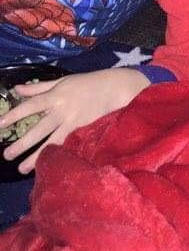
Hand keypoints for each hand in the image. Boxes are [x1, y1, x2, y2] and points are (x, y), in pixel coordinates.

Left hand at [0, 68, 149, 173]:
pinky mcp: (84, 132)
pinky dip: (56, 156)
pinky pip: (67, 146)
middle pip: (39, 129)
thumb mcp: (62, 81)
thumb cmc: (86, 83)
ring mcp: (74, 122)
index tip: (0, 124)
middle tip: (7, 155)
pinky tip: (47, 165)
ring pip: (52, 142)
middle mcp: (63, 109)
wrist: (114, 89)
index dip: (14, 115)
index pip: (31, 106)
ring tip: (21, 169)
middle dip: (22, 143)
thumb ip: (38, 87)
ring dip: (36, 157)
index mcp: (56, 95)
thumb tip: (16, 89)